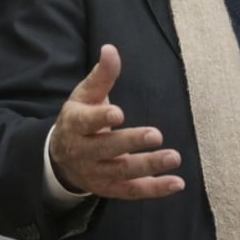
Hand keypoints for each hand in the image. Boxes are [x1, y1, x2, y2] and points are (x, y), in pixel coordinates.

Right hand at [48, 45, 183, 199]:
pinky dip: (155, 189)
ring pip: (122, 172)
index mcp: (75, 125)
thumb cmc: (80, 119)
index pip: (86, 122)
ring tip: (174, 157)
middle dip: (130, 143)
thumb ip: (102, 75)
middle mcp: (83, 152)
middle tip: (156, 135)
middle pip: (106, 149)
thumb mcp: (86, 96)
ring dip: (149, 166)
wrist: (61, 157)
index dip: (101, 118)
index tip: (118, 113)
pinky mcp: (110, 188)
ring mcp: (96, 173)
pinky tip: (178, 183)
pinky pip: (132, 191)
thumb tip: (110, 49)